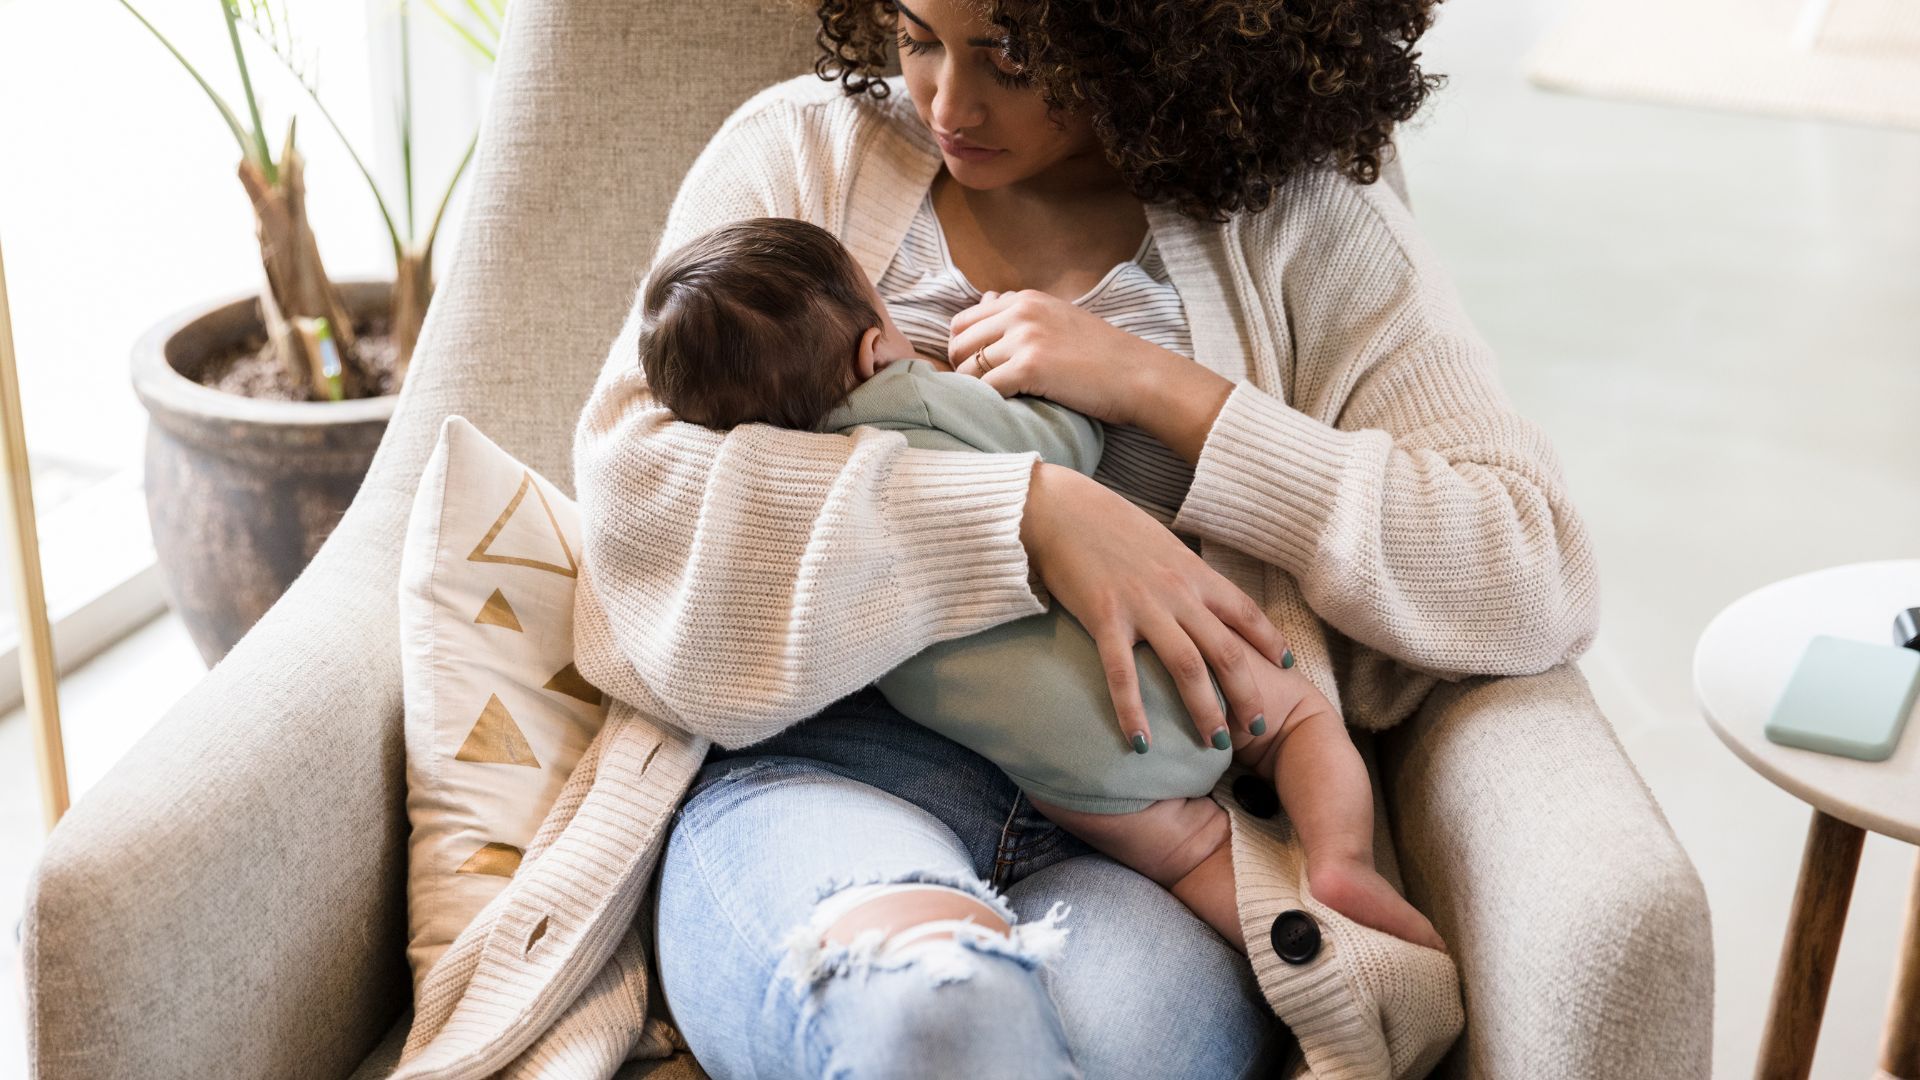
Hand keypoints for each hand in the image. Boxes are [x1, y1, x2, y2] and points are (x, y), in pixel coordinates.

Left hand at [950, 289, 1234, 460]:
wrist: (1138, 375)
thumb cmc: (1101, 355)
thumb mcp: (1058, 319)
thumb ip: (1020, 312)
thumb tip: (985, 299)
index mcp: (1024, 299)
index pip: (963, 321)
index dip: (963, 349)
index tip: (977, 372)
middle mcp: (1020, 311)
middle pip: (958, 343)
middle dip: (961, 371)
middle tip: (981, 393)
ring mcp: (1024, 337)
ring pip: (967, 367)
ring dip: (973, 390)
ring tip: (993, 404)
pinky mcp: (1030, 366)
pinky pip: (985, 388)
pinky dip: (989, 404)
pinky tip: (1006, 410)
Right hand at [1019, 461, 1291, 749]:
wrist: (1060, 508)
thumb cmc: (1108, 525)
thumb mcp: (1162, 546)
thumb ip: (1184, 575)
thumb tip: (1200, 599)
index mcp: (1194, 573)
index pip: (1246, 613)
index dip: (1271, 642)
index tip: (1288, 667)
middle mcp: (1178, 592)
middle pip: (1226, 652)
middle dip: (1247, 694)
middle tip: (1256, 729)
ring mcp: (1143, 606)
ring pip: (1188, 668)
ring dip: (1206, 711)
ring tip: (1216, 745)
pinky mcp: (1104, 618)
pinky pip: (1123, 674)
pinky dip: (1134, 713)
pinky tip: (1141, 744)